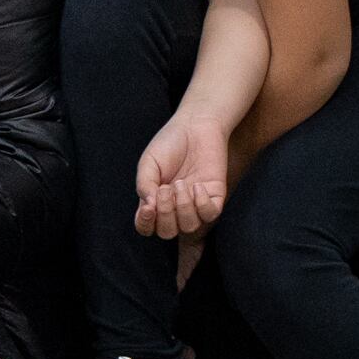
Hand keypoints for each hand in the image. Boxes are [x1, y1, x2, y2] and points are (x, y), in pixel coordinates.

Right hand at [134, 111, 231, 240]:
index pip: (146, 226)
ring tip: (181, 183)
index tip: (148, 208)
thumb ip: (144, 185)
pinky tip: (198, 185)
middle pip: (168, 232)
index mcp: (155, 201)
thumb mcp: (149, 163)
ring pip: (190, 226)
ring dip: (183, 207)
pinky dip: (202, 204)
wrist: (196, 126)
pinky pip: (210, 214)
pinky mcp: (215, 196)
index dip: (145, 224)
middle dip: (165, 214)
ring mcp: (196, 204)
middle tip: (166, 188)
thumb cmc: (170, 143)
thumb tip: (149, 208)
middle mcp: (175, 207)